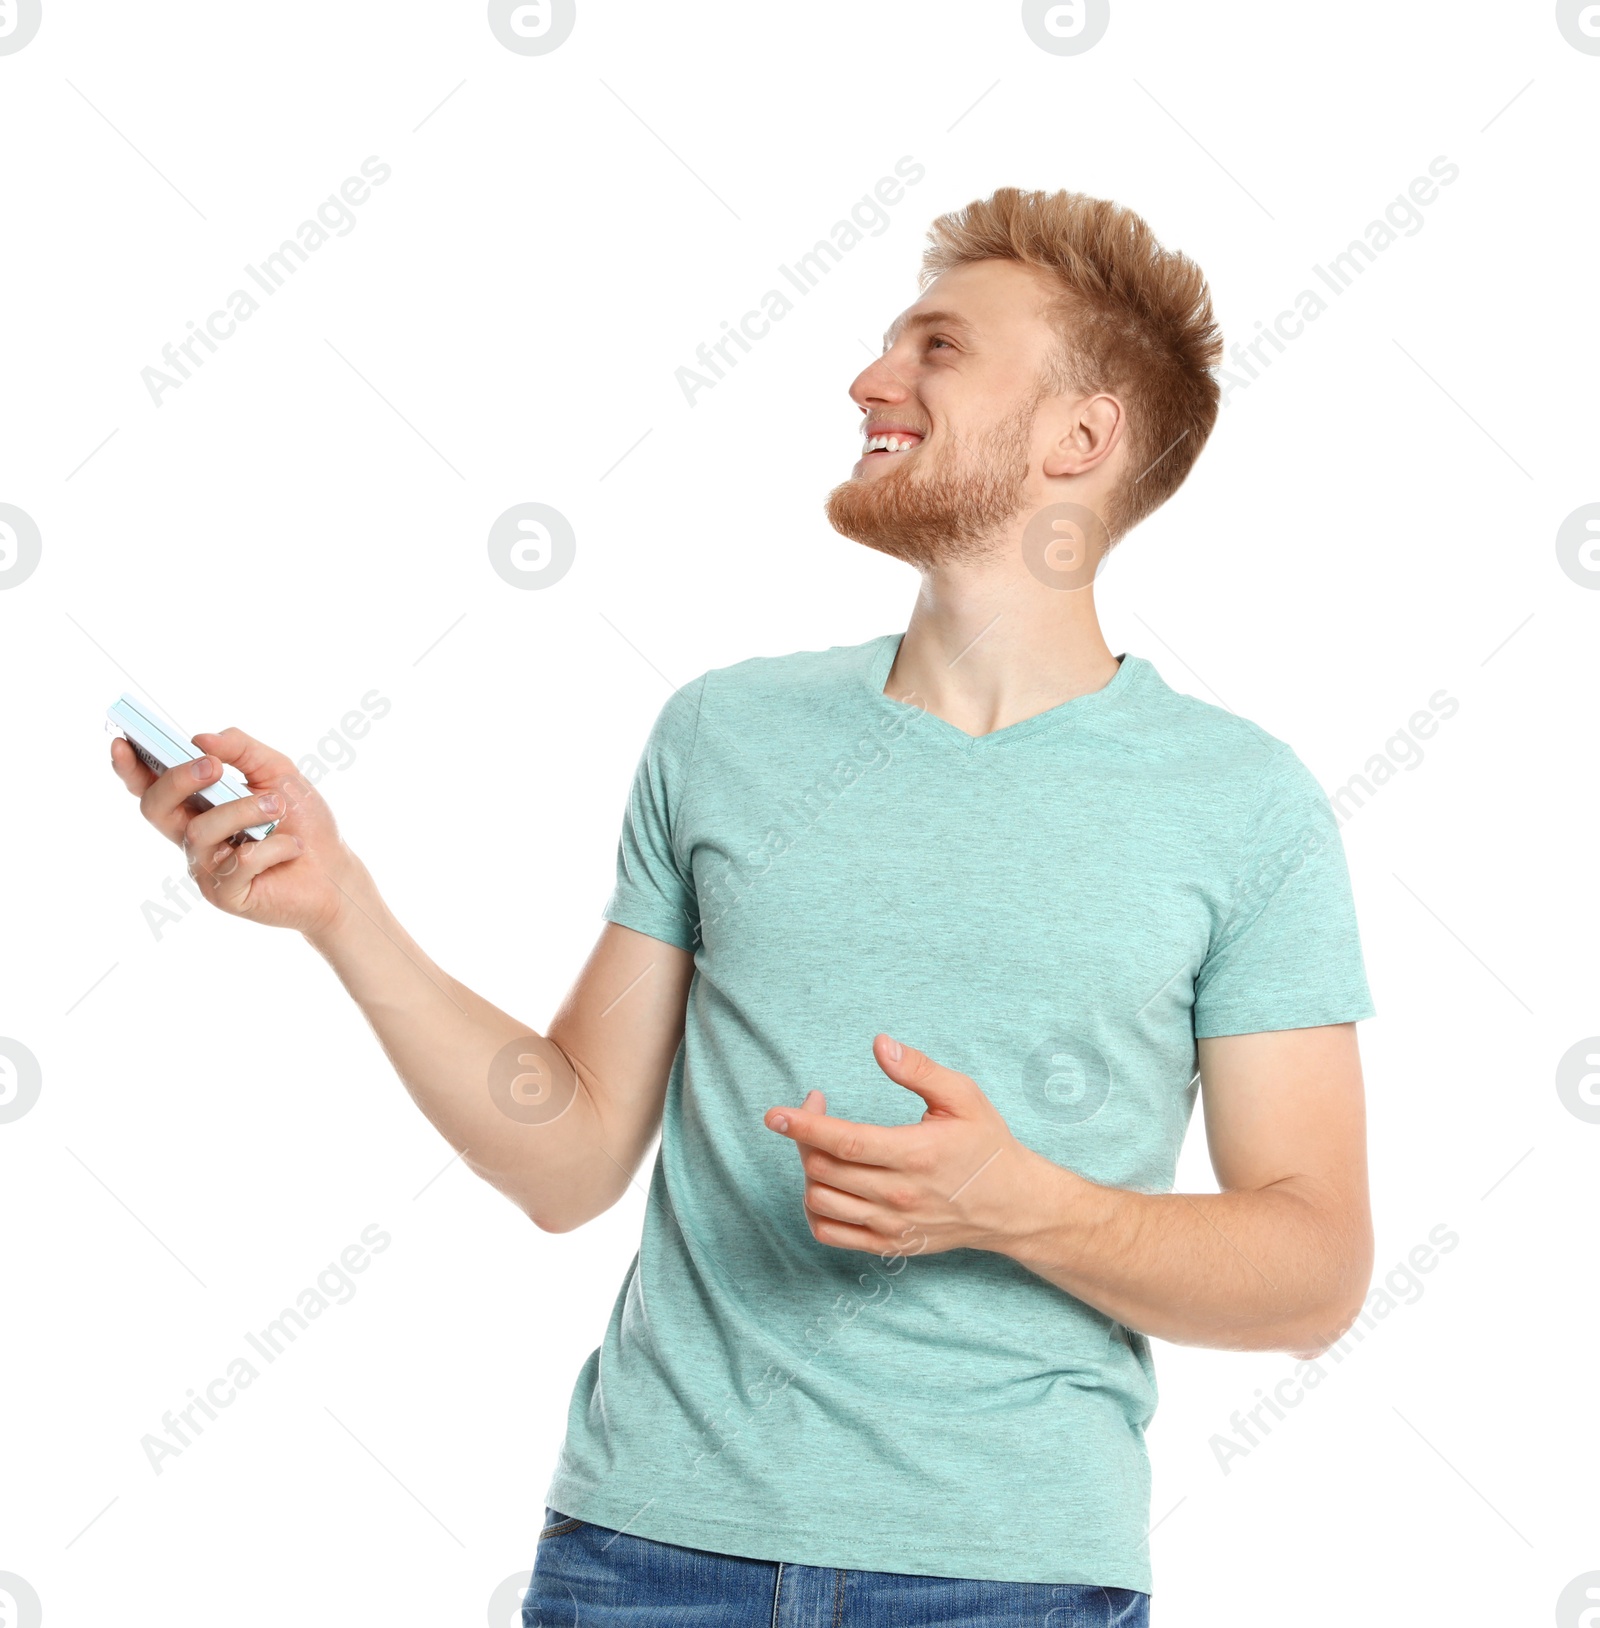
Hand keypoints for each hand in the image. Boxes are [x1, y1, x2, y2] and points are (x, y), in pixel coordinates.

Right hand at [110, 726, 357, 937]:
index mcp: (198, 807)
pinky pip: (237, 864)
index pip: (151, 787)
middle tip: (211, 766)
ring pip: (200, 832)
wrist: (336, 872)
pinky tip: (292, 848)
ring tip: (278, 808)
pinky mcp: (226, 895)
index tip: (122, 742)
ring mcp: (206, 869)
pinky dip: (271, 848)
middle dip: (177, 781)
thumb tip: (199, 738)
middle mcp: (194, 838)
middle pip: (155, 808)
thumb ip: (241, 750)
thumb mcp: (278, 772)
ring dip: (243, 811)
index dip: (130, 768)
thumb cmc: (303, 822)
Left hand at [763, 1034, 1045, 1258]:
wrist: (1013, 1206)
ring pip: (820, 1202)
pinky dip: (815, 1209)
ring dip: (808, 1170)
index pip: (845, 1143)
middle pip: (823, 1169)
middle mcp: (899, 1194)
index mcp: (916, 1154)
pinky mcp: (888, 1244)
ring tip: (822, 1145)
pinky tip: (825, 1182)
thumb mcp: (963, 1096)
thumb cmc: (987, 1145)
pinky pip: (830, 1234)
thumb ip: (918, 1070)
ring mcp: (891, 1224)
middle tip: (814, 1109)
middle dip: (804, 1135)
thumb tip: (879, 1044)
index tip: (775, 1114)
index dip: (805, 1126)